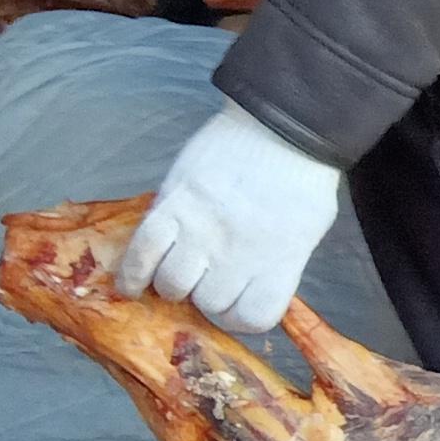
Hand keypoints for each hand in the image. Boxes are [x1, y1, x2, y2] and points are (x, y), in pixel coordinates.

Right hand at [116, 101, 343, 335]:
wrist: (280, 123)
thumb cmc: (301, 176)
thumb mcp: (308, 228)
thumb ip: (281, 264)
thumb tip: (256, 291)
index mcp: (280, 260)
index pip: (253, 318)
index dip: (239, 318)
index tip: (233, 306)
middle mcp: (240, 252)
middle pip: (208, 304)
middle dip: (205, 299)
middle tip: (206, 281)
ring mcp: (202, 229)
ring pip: (173, 284)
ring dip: (172, 285)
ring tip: (177, 272)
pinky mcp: (173, 204)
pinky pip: (142, 252)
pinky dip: (132, 274)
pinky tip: (131, 285)